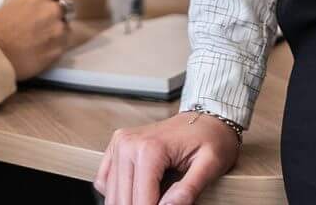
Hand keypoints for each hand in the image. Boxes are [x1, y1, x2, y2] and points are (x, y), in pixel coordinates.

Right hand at [0, 0, 73, 80]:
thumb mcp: (13, 3)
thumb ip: (34, 1)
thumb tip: (44, 3)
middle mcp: (51, 10)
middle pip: (68, 8)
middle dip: (59, 14)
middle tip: (46, 24)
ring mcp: (57, 31)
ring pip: (66, 29)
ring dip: (57, 33)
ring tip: (37, 41)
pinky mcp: (58, 50)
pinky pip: (62, 46)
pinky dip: (54, 48)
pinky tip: (38, 50)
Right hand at [96, 110, 239, 204]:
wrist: (205, 118)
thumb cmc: (211, 139)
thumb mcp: (211, 164)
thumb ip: (189, 189)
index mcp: (150, 148)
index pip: (142, 200)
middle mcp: (128, 144)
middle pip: (124, 199)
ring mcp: (120, 144)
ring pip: (112, 193)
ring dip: (129, 202)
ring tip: (154, 200)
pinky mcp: (117, 147)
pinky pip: (105, 180)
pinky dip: (117, 193)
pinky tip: (136, 194)